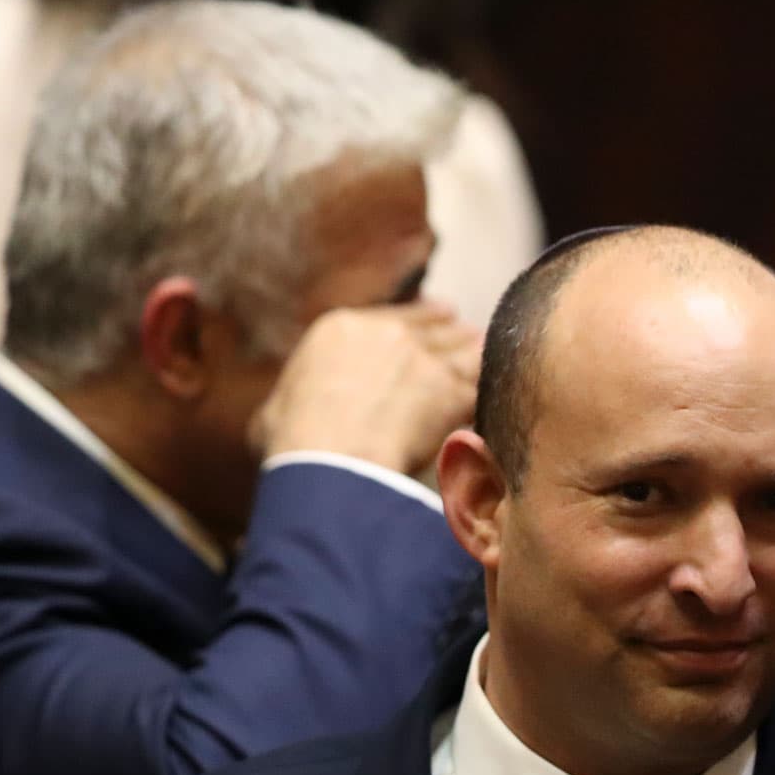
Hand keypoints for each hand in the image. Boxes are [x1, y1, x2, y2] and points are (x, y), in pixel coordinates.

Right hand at [249, 301, 481, 473]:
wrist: (331, 458)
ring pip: (462, 346)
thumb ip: (292, 401)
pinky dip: (490, 384)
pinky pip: (481, 380)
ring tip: (485, 351)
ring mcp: (424, 359)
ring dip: (475, 351)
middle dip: (451, 330)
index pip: (390, 315)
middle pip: (433, 325)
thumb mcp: (274, 412)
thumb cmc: (293, 443)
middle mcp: (387, 334)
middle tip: (465, 331)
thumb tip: (282, 416)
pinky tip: (500, 386)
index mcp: (340, 329)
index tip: (436, 315)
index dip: (417, 318)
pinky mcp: (451, 390)